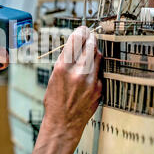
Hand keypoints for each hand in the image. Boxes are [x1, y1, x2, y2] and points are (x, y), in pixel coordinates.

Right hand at [31, 26, 101, 153]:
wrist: (63, 123)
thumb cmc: (55, 101)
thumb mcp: (53, 77)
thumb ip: (65, 61)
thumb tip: (74, 46)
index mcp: (63, 68)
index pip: (76, 40)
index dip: (81, 31)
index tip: (83, 29)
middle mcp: (78, 72)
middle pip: (90, 44)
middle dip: (90, 38)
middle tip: (90, 35)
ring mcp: (91, 81)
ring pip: (98, 55)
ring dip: (94, 50)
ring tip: (89, 51)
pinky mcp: (99, 88)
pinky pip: (100, 70)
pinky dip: (96, 67)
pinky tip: (91, 69)